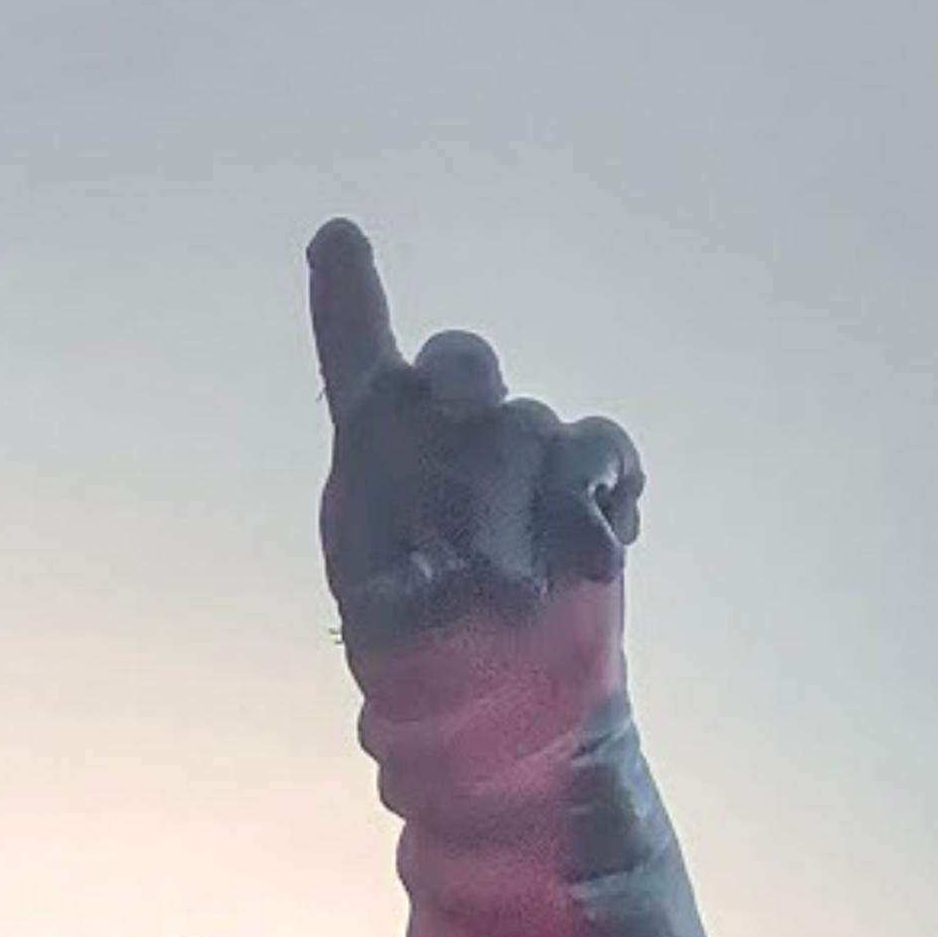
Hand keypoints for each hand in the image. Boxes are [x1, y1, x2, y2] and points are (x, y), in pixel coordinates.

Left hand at [305, 220, 639, 657]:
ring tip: (515, 598)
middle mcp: (448, 431)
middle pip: (458, 363)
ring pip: (528, 429)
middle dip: (459, 382)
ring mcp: (521, 448)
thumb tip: (452, 581)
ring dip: (520, 512)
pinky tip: (594, 558)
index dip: (346, 297)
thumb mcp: (389, 635)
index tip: (335, 238)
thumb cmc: (425, 655)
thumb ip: (402, 600)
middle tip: (455, 416)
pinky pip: (601, 451)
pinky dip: (601, 500)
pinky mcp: (586, 479)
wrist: (505, 698)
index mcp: (375, 451)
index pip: (358, 356)